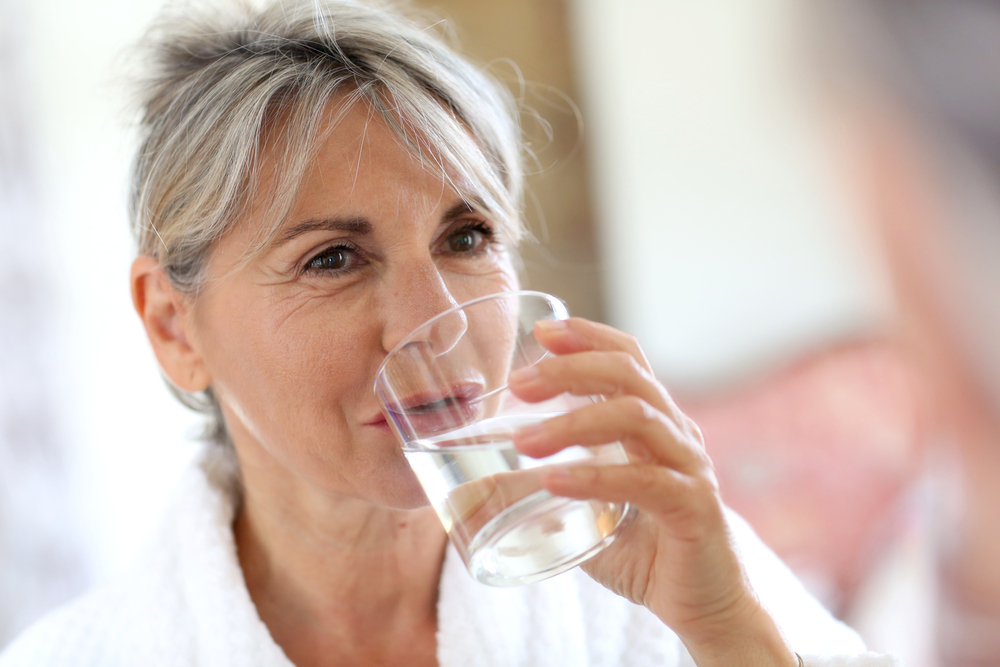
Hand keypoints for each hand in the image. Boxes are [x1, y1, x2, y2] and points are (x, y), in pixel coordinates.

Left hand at [509, 318, 796, 666]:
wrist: (705, 606)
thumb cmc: (645, 553)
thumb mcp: (588, 510)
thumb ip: (547, 489)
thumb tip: (476, 488)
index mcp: (655, 424)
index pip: (628, 358)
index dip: (588, 336)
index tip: (542, 332)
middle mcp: (676, 434)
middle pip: (629, 374)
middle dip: (570, 369)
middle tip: (519, 384)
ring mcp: (689, 468)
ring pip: (636, 416)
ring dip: (574, 421)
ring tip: (524, 442)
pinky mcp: (694, 508)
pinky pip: (646, 480)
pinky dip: (595, 477)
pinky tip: (554, 481)